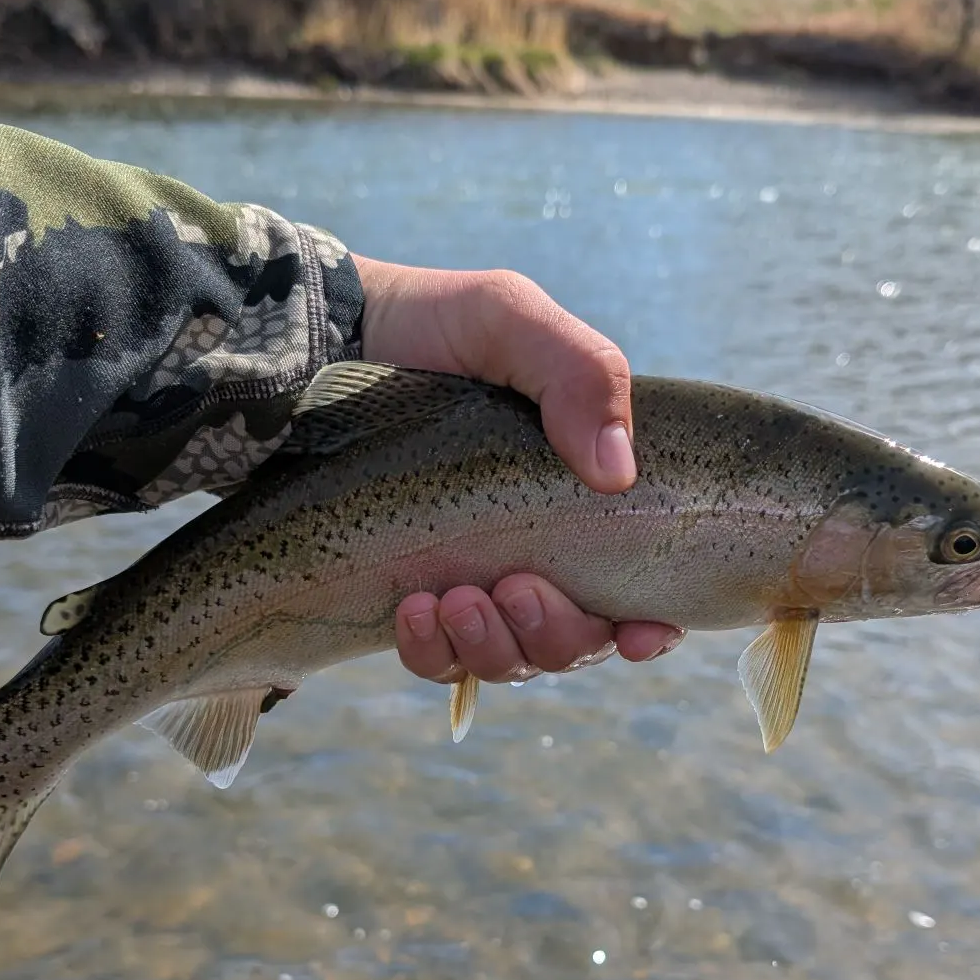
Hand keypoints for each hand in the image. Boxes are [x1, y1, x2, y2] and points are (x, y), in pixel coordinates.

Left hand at [351, 257, 683, 684]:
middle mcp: (536, 550)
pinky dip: (433, 651)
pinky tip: (413, 608)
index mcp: (581, 495)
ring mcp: (473, 577)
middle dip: (557, 635)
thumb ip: (581, 374)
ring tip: (456, 598)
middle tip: (514, 587)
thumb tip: (619, 473)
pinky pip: (437, 660)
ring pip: (510, 660)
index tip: (642, 631)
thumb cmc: (436, 325)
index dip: (648, 628)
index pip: (636, 589)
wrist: (331, 337)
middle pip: (575, 640)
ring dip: (495, 647)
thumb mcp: (512, 320)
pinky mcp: (411, 594)